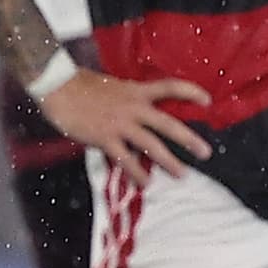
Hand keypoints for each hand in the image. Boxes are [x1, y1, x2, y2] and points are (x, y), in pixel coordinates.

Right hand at [40, 69, 214, 176]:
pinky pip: (126, 160)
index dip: (191, 92)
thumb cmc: (82, 85)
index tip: (208, 100)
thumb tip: (138, 114)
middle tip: (206, 153)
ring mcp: (120, 124)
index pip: (171, 87)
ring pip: (152, 146)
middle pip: (168, 124)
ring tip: (182, 174)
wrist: (59, 87)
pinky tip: (146, 183)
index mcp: (136, 91)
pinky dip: (137, 173)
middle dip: (189, 139)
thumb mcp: (113, 86)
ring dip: (169, 162)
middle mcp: (133, 107)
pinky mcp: (105, 138)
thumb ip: (128, 99)